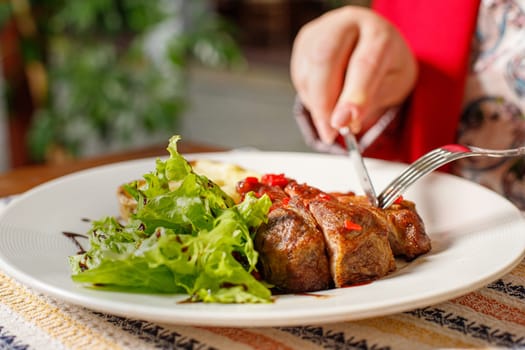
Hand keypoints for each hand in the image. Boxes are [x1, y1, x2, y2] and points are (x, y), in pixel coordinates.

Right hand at [290, 6, 417, 143]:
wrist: (373, 44)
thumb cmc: (386, 65)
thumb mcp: (393, 85)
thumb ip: (370, 101)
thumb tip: (345, 122)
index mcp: (377, 32)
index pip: (364, 64)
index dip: (352, 96)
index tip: (342, 123)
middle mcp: (346, 24)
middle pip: (324, 60)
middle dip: (324, 103)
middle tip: (330, 132)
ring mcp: (320, 31)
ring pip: (307, 71)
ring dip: (316, 104)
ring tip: (332, 121)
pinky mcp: (304, 43)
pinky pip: (300, 77)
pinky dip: (311, 98)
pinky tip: (326, 103)